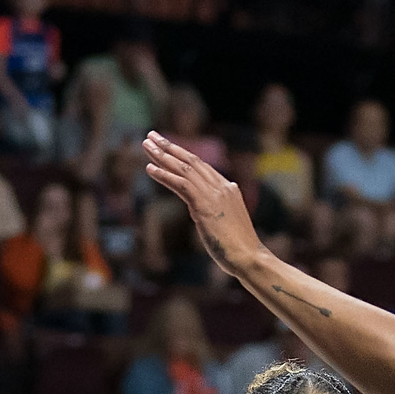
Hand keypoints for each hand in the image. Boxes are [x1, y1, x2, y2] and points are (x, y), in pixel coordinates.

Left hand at [142, 132, 265, 277]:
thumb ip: (218, 213)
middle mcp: (222, 186)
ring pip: (184, 169)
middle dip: (170, 147)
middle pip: (191, 161)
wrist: (249, 257)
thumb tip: (207, 215)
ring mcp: (213, 194)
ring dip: (162, 156)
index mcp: (229, 189)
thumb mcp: (228, 224)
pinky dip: (164, 175)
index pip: (202, 166)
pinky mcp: (203, 204)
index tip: (167, 146)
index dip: (182, 154)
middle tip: (152, 136)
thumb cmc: (240, 249)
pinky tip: (150, 169)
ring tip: (146, 145)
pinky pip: (181, 184)